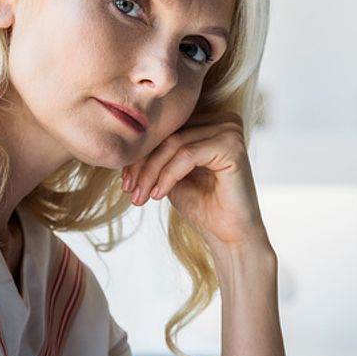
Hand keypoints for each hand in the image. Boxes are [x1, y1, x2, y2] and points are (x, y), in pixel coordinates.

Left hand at [121, 113, 269, 257]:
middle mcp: (224, 120)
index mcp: (211, 121)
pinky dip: (168, 175)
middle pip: (170, 134)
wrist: (229, 235)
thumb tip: (126, 143)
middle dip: (142, 164)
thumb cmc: (203, 205)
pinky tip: (158, 194)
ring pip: (175, 144)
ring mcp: (230, 131)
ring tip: (140, 196)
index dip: (141, 153)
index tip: (124, 179)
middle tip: (128, 189)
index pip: (168, 129)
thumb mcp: (172, 173)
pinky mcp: (232, 147)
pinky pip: (187, 155)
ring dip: (151, 172)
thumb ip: (158, 153)